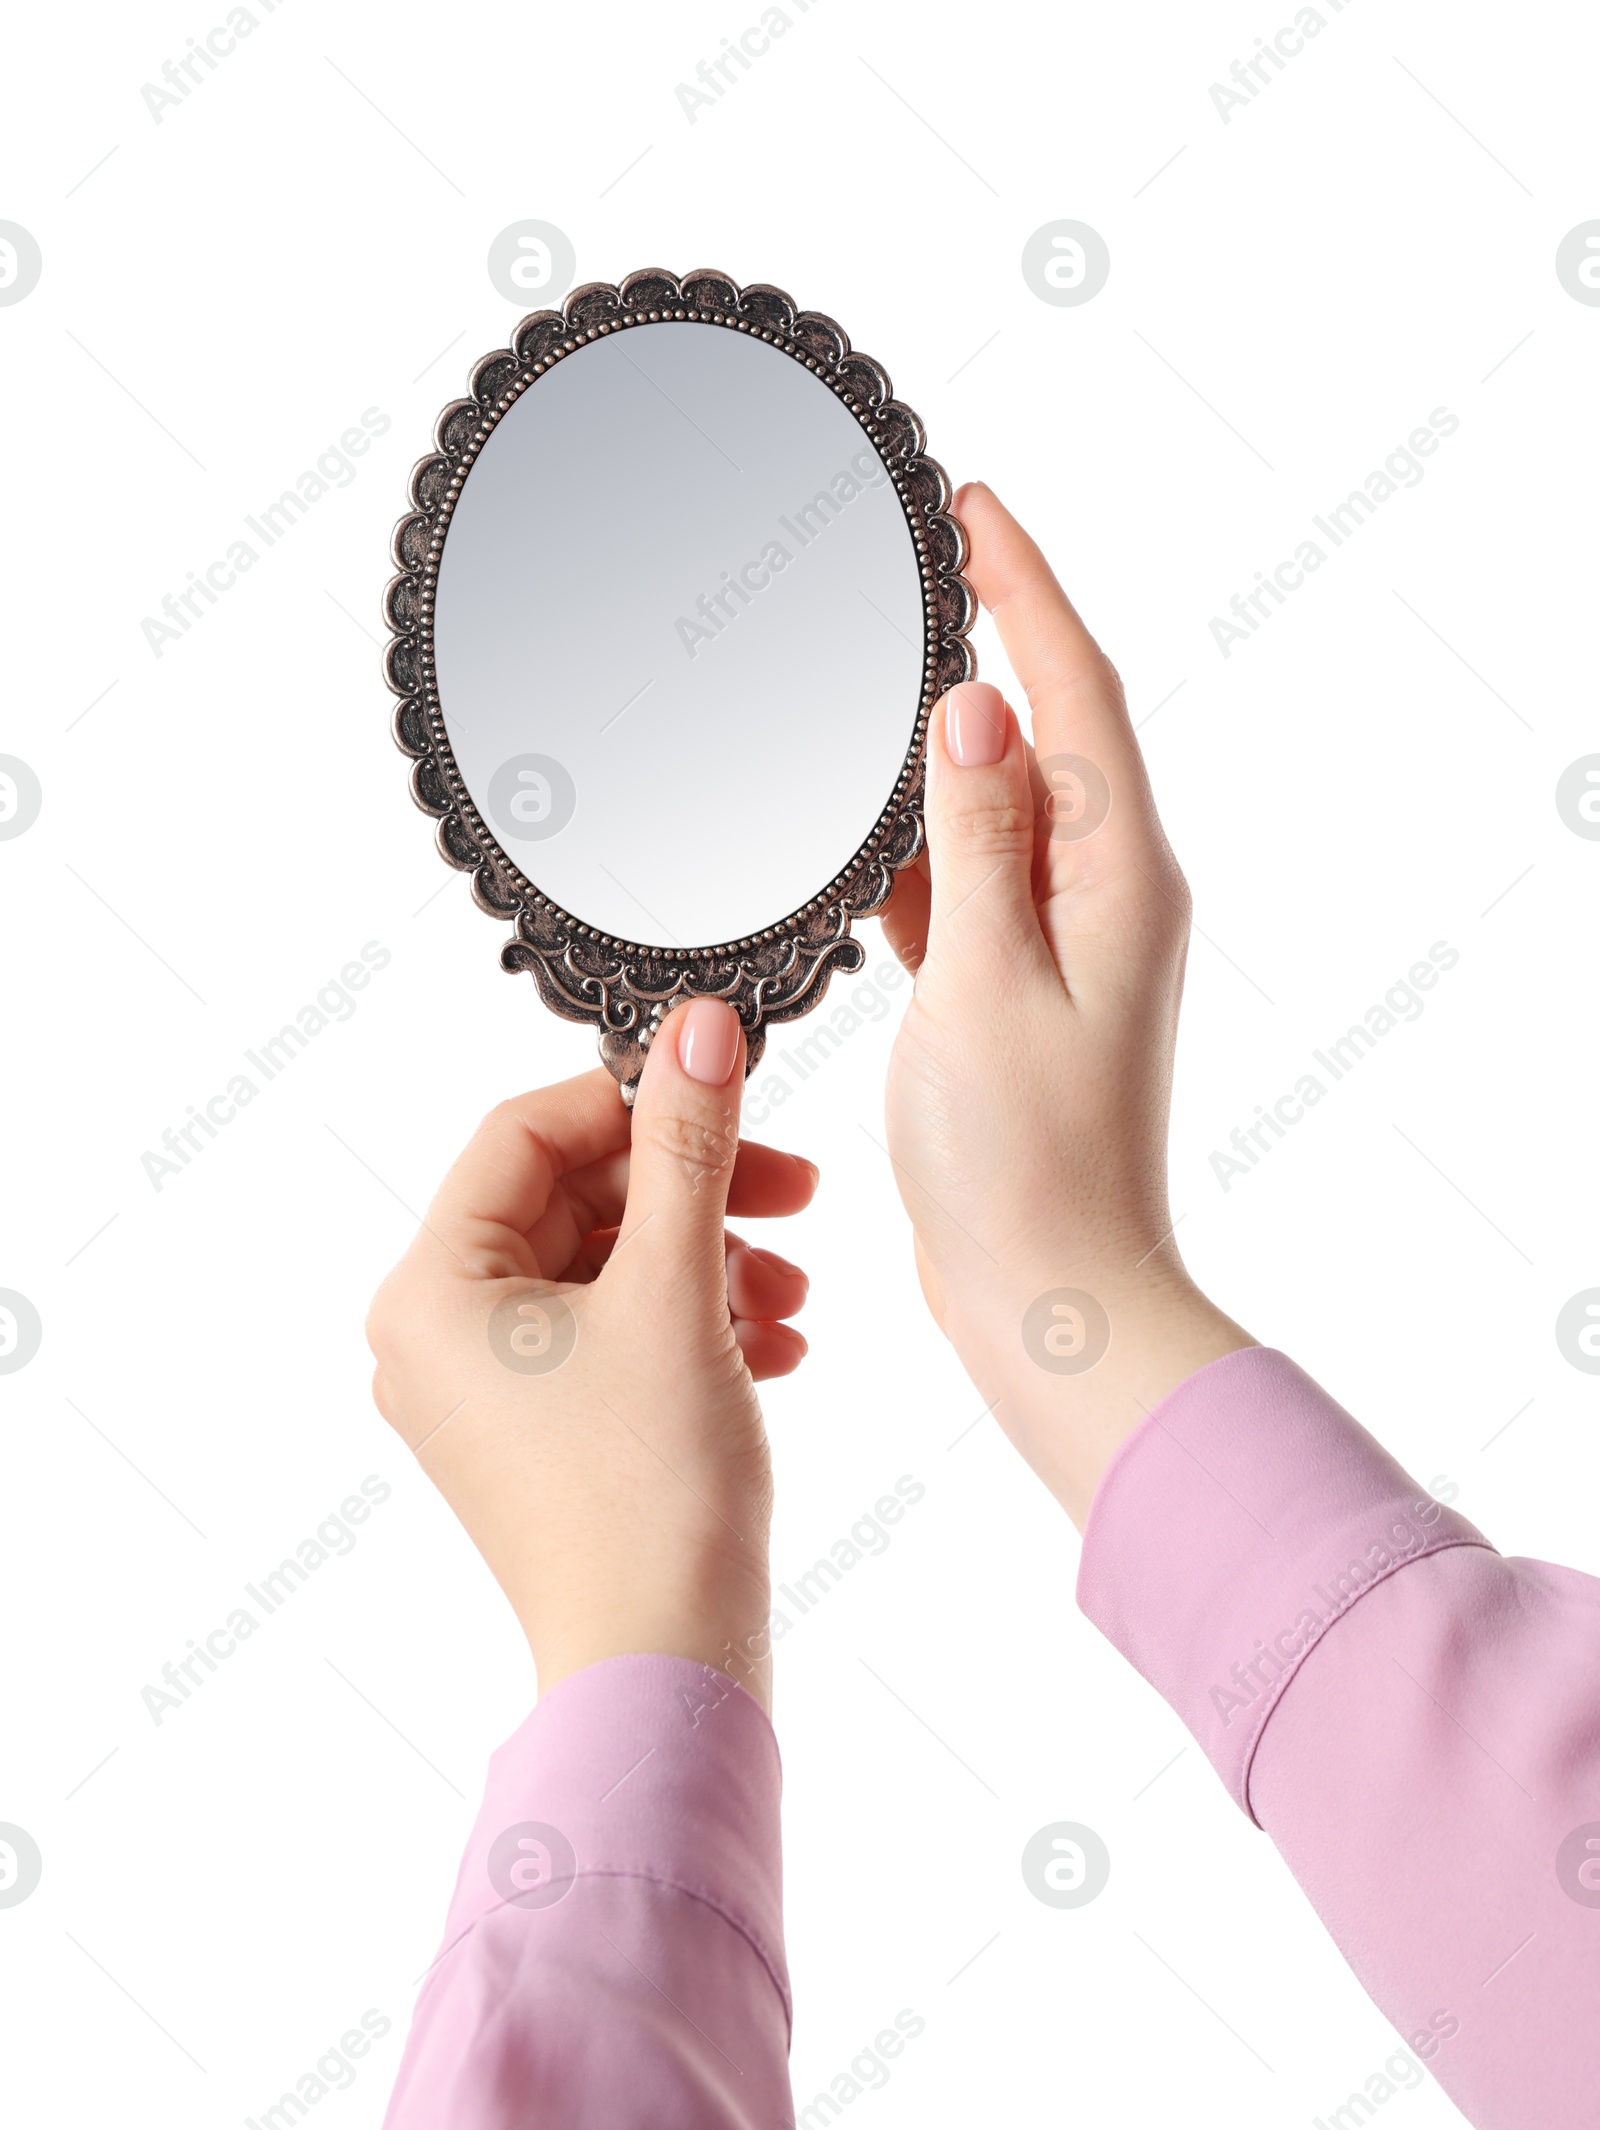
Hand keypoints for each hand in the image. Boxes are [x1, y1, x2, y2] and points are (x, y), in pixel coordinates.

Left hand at [363, 999, 815, 1708]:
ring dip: (707, 1261)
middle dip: (692, 1195)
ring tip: (790, 1292)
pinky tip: (773, 1343)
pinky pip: (615, 1336)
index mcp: (430, 1292)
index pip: (523, 1134)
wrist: (666, 1666)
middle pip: (572, 1202)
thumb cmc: (648, 1498)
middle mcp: (438, 1338)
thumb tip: (699, 1030)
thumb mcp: (675, 1288)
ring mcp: (487, 1394)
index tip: (723, 1081)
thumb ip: (687, 1145)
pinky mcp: (541, 1435)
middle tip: (790, 1188)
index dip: (631, 1099)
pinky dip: (693, 1324)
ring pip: (605, 1270)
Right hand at [881, 483, 1251, 1525]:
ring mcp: (1064, 944)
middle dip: (992, 635)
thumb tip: (975, 706)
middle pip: (1049, 731)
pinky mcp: (1015, 991)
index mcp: (1122, 878)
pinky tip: (867, 819)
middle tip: (924, 555)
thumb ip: (979, 838)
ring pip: (1002, 804)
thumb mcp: (988, 981)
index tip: (973, 507)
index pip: (1076, 693)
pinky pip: (968, 882)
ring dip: (950, 737)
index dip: (1026, 590)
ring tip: (882, 660)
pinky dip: (923, 839)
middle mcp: (1108, 896)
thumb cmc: (1024, 1163)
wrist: (1048, 1292)